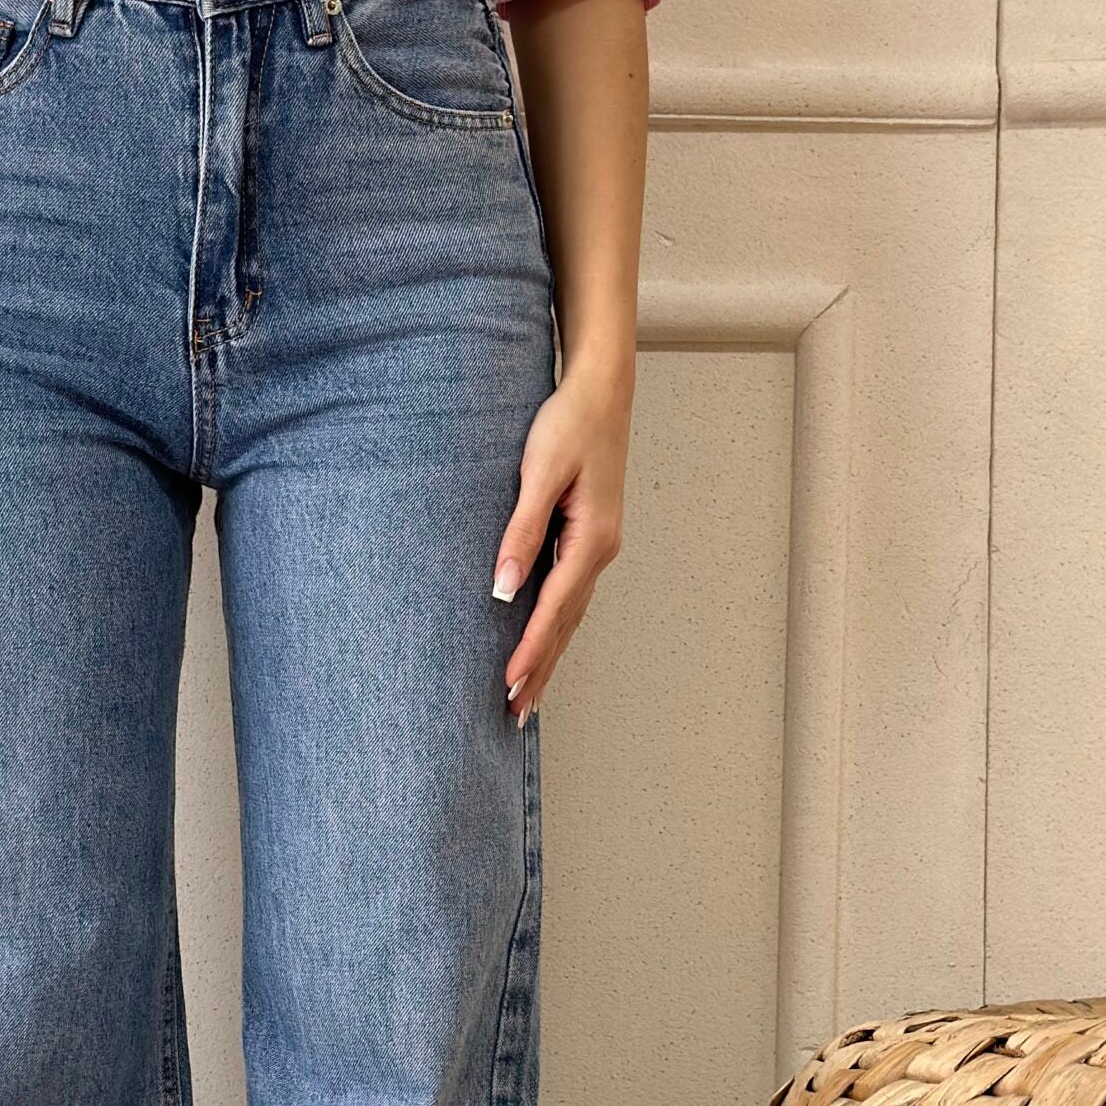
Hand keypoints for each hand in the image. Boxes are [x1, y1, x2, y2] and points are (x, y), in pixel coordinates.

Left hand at [491, 359, 630, 722]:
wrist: (601, 390)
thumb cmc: (568, 424)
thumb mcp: (539, 473)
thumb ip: (521, 532)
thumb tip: (504, 590)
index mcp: (591, 540)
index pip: (554, 609)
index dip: (530, 649)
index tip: (508, 684)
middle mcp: (600, 551)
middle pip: (566, 624)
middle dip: (541, 670)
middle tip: (515, 715)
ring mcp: (598, 546)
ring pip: (571, 614)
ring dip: (549, 656)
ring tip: (527, 695)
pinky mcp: (589, 537)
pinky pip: (571, 595)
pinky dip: (556, 627)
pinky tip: (544, 643)